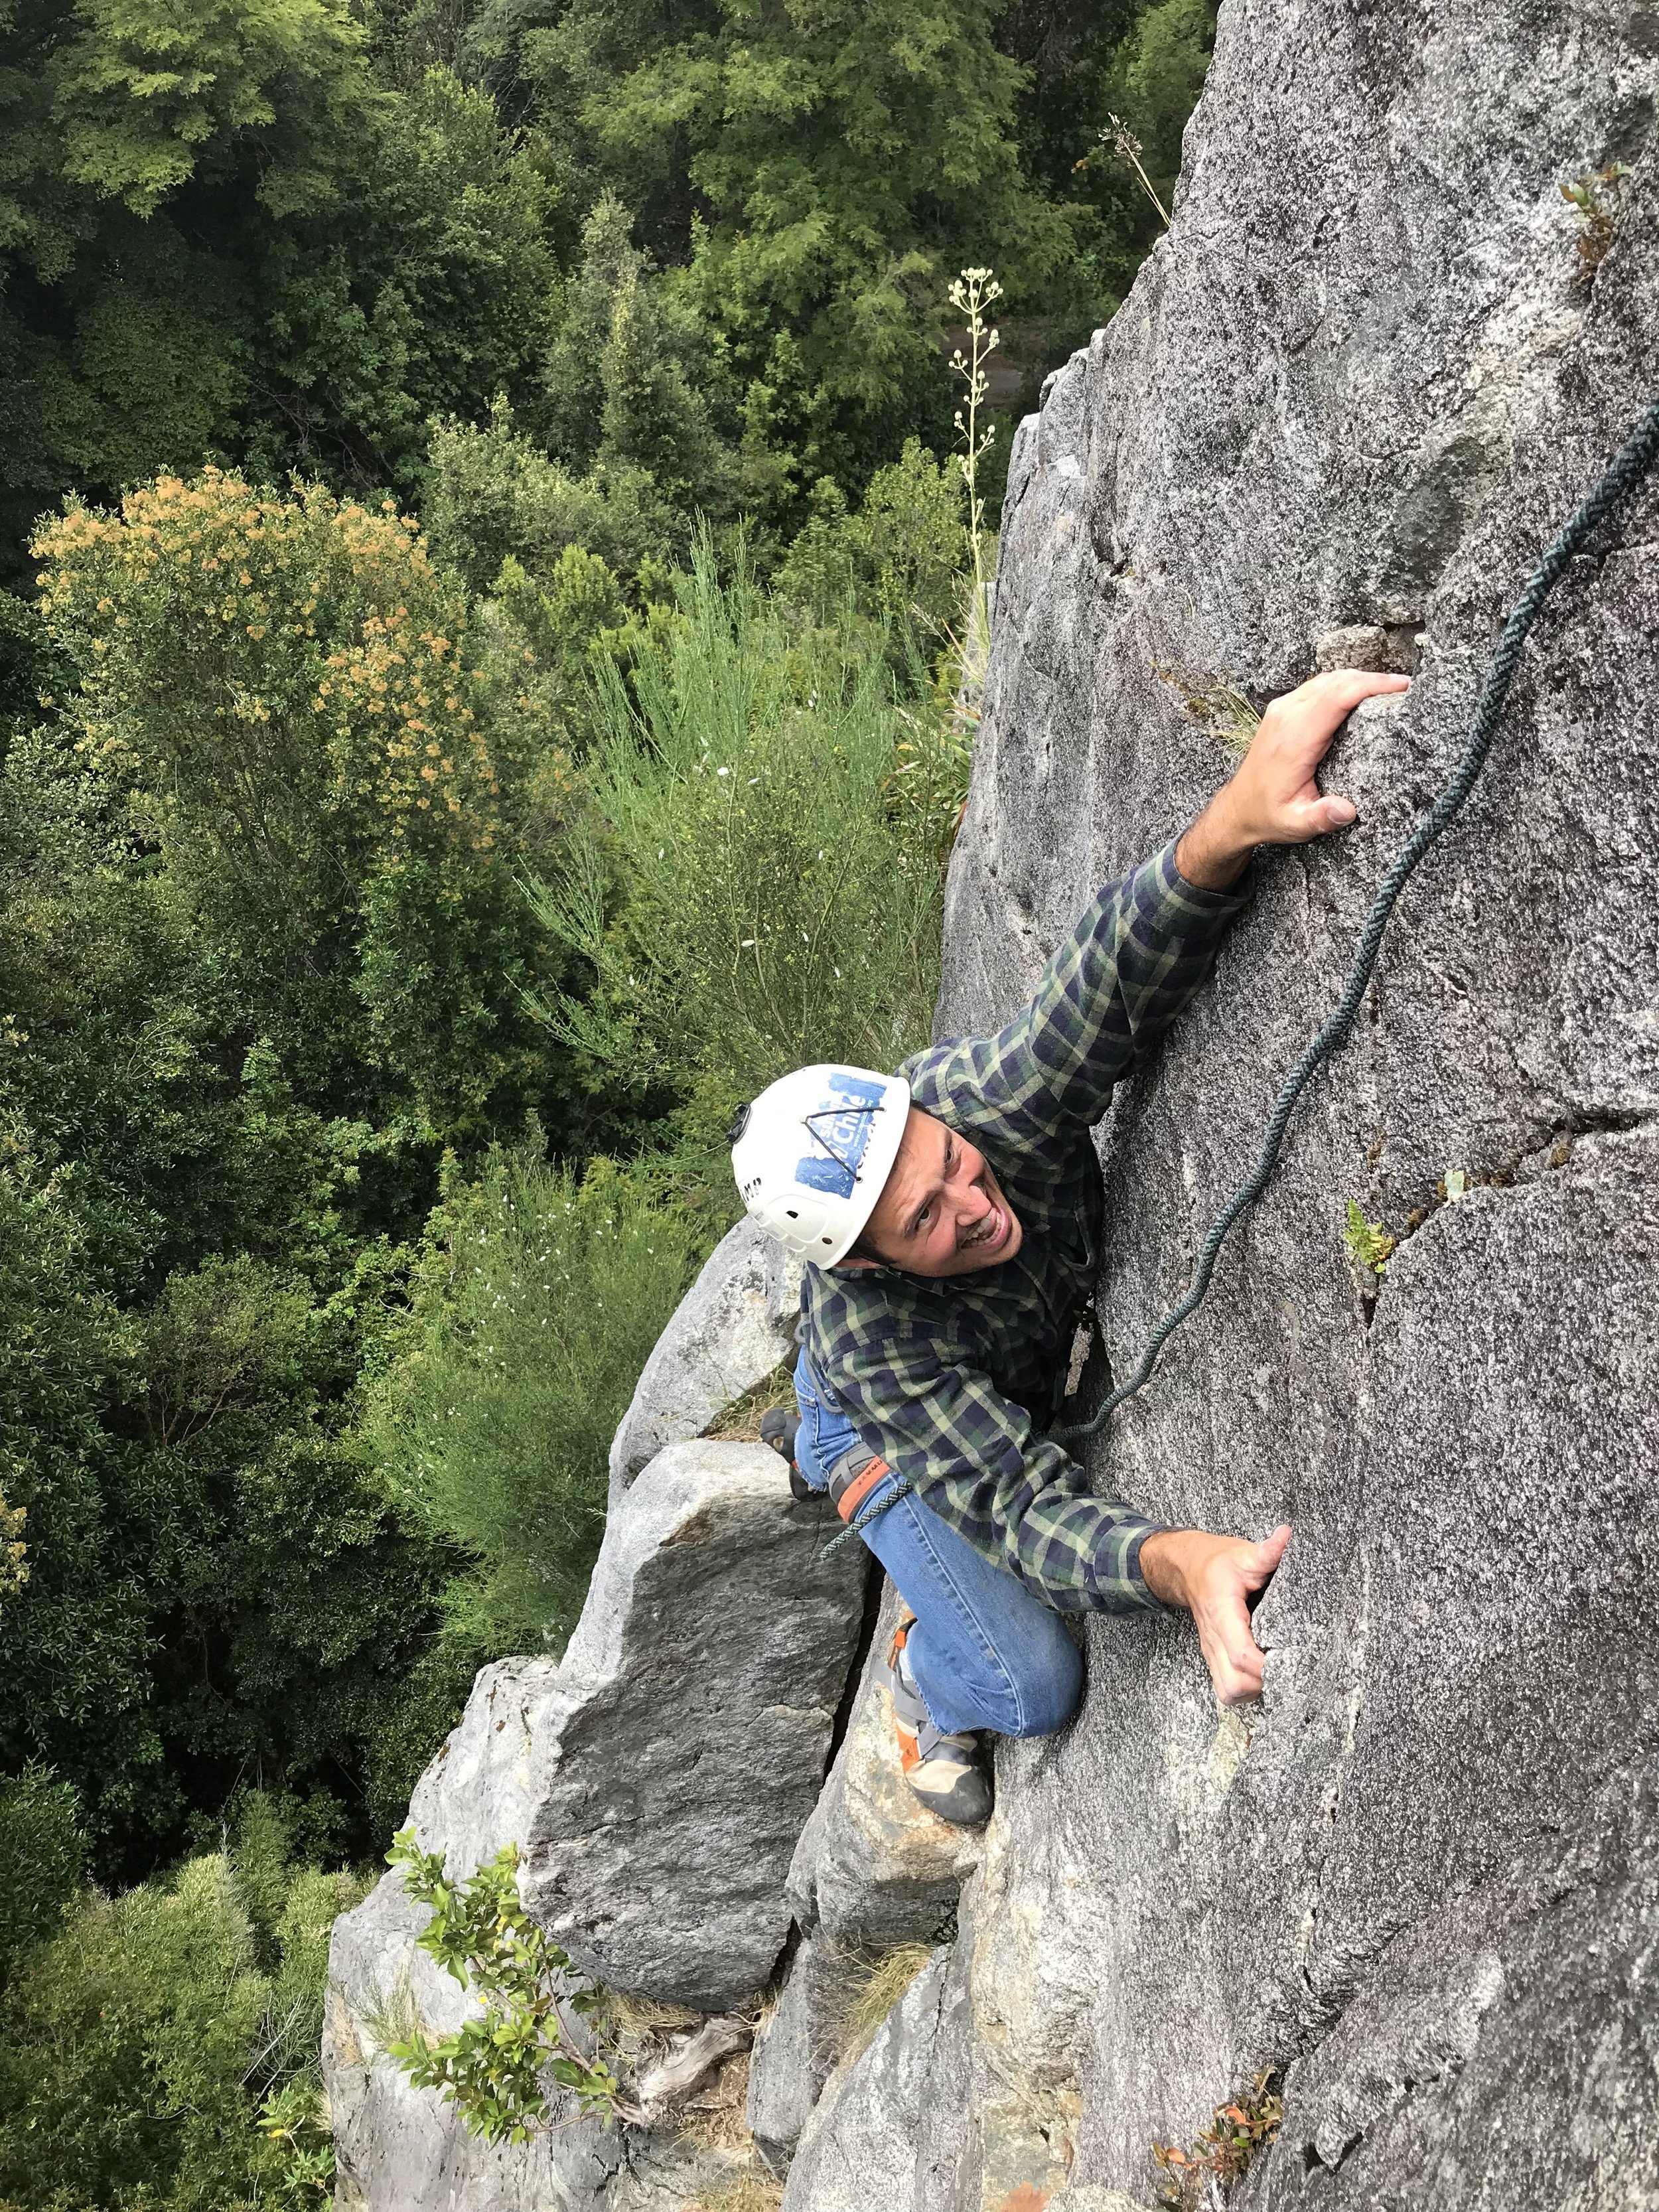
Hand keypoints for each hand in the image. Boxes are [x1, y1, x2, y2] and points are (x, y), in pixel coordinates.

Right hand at [1139, 1524, 1290, 1704]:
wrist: (1186, 1568)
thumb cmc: (1215, 1563)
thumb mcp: (1242, 1554)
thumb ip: (1266, 1551)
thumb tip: (1286, 1536)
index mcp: (1222, 1614)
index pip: (1241, 1653)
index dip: (1266, 1665)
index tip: (1290, 1658)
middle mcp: (1213, 1639)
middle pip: (1233, 1684)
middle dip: (1262, 1684)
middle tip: (1285, 1666)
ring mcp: (1211, 1651)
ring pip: (1228, 1692)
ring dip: (1254, 1690)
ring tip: (1274, 1671)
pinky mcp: (1214, 1657)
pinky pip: (1227, 1688)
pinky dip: (1246, 1689)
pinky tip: (1261, 1673)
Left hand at [1176, 670, 1410, 888]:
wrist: (1237, 809)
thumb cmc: (1268, 814)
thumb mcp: (1296, 824)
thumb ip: (1322, 817)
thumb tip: (1346, 810)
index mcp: (1294, 740)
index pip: (1336, 697)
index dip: (1370, 686)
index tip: (1400, 687)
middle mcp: (1286, 717)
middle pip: (1335, 681)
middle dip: (1372, 679)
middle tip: (1403, 688)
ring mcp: (1282, 710)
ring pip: (1326, 679)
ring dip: (1357, 679)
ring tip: (1388, 689)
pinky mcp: (1282, 710)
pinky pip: (1316, 686)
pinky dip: (1341, 684)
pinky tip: (1359, 693)